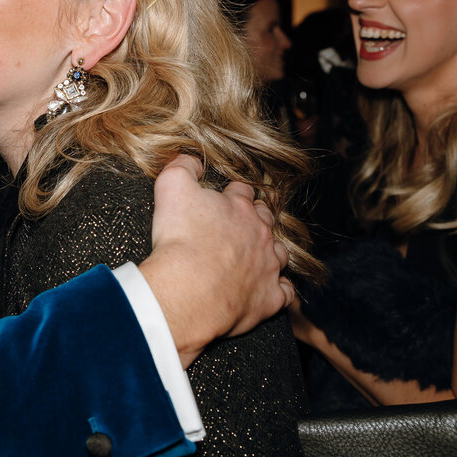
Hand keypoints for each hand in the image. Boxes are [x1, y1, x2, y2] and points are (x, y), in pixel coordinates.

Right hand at [141, 154, 290, 366]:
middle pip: (266, 218)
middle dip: (257, 217)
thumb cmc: (180, 238)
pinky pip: (285, 291)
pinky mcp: (269, 297)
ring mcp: (268, 266)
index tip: (228, 195)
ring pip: (280, 253)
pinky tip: (271, 288)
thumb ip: (182, 166)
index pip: (242, 191)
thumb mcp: (171, 186)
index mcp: (238, 207)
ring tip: (261, 253)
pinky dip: (280, 288)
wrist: (190, 289)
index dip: (234, 192)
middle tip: (244, 222)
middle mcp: (259, 233)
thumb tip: (191, 159)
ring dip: (272, 251)